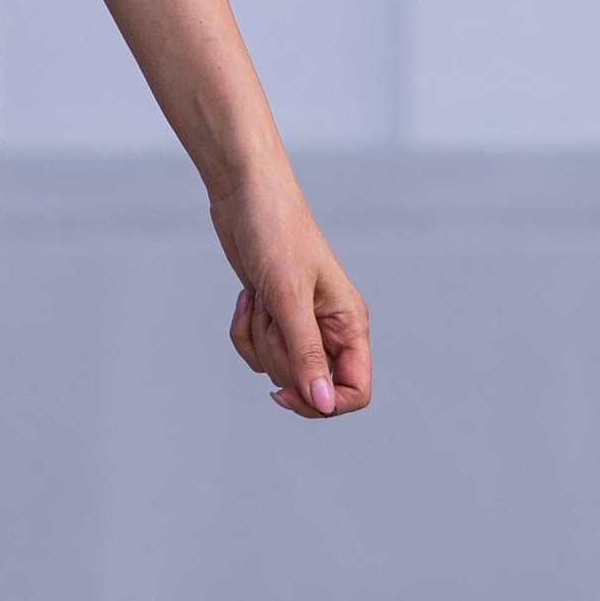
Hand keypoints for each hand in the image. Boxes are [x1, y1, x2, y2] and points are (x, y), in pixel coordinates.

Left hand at [215, 165, 370, 419]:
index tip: (285, 393)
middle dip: (278, 356)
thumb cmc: (276, 234)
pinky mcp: (273, 318)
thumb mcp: (290, 299)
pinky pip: (255, 352)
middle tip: (272, 313)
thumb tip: (323, 404)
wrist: (245, 196)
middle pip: (308, 384)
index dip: (323, 403)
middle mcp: (330, 330)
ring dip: (258, 338)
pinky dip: (243, 330)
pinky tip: (248, 298)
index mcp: (350, 324)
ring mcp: (301, 325)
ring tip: (261, 297)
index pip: (356, 390)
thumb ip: (308, 355)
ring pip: (277, 369)